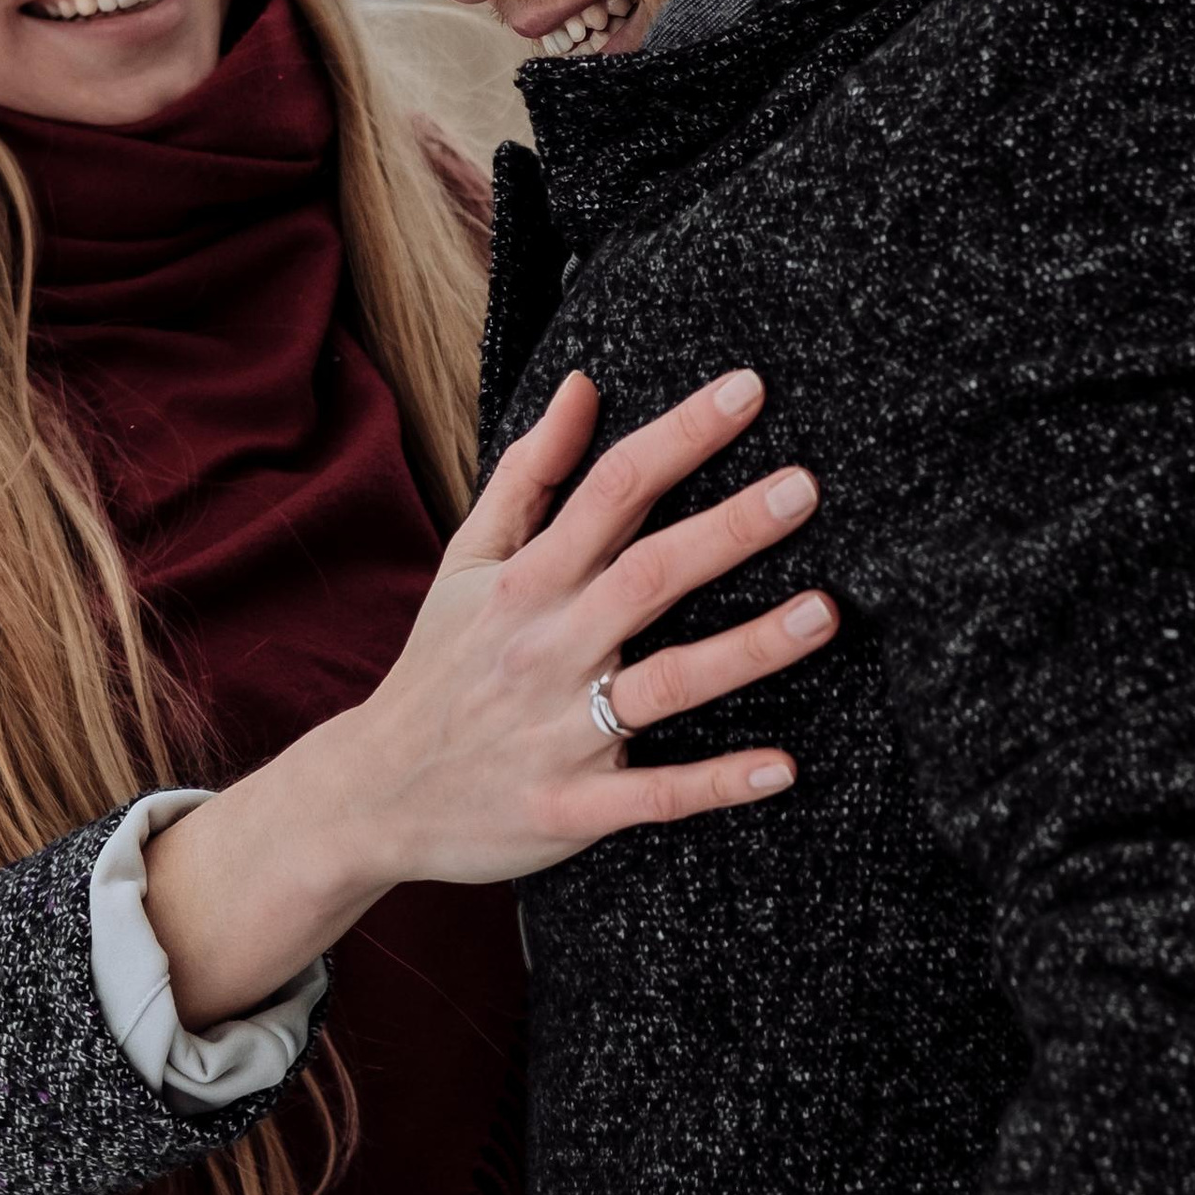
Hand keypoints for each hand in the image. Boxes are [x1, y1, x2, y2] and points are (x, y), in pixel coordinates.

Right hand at [143, 368, 831, 1023]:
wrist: (371, 796)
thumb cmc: (437, 666)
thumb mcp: (466, 561)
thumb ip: (528, 474)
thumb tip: (584, 386)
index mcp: (526, 582)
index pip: (611, 490)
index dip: (681, 437)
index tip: (748, 391)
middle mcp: (547, 647)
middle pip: (648, 577)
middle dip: (729, 530)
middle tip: (805, 487)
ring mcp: (559, 730)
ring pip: (664, 684)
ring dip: (746, 650)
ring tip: (823, 613)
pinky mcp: (571, 808)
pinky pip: (654, 794)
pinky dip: (716, 783)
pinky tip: (781, 767)